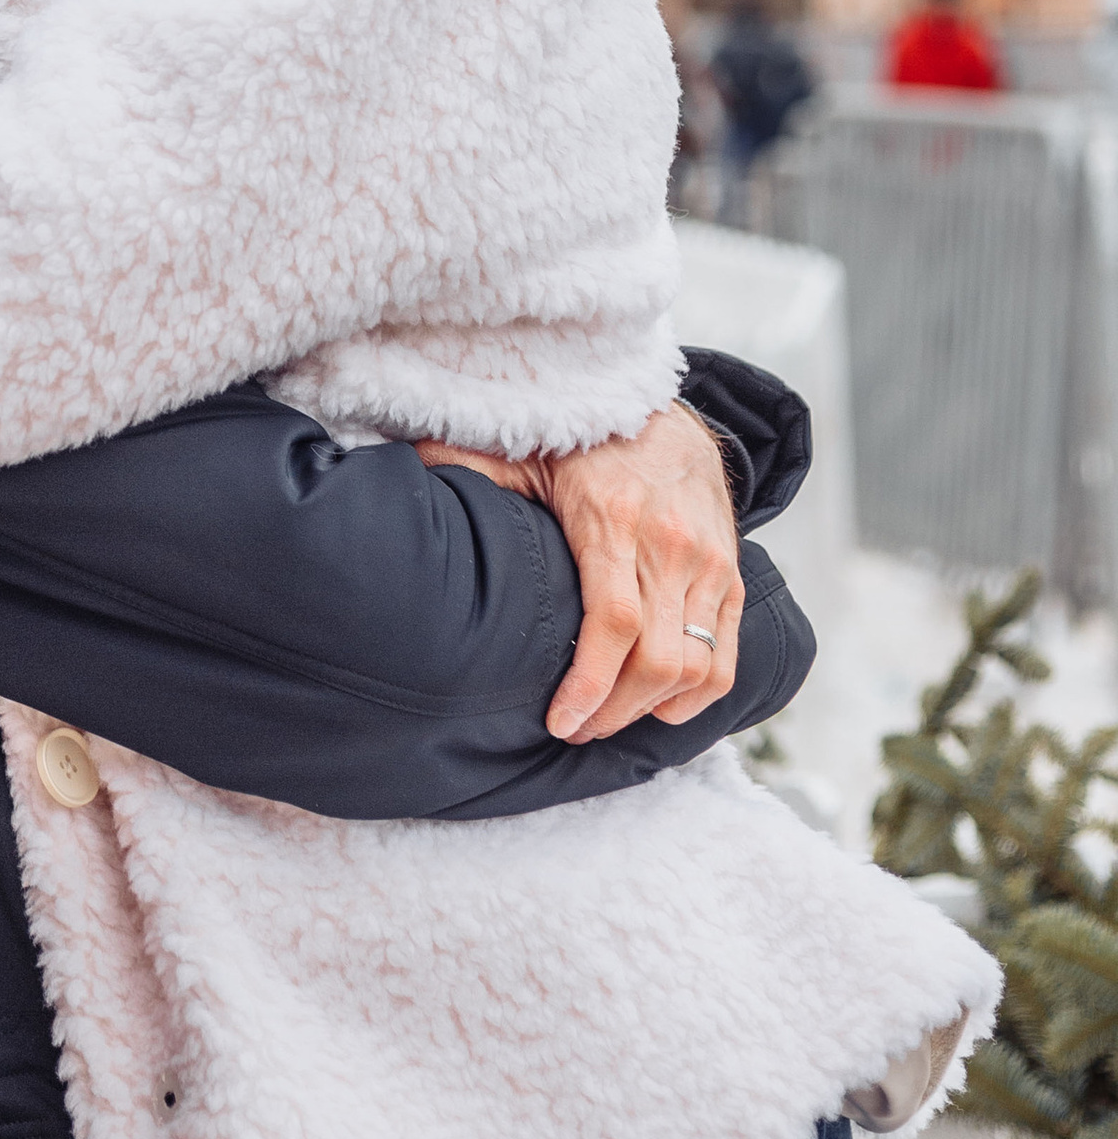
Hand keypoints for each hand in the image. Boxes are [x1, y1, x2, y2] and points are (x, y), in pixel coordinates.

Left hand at [416, 400, 741, 740]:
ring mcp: (708, 563)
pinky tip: (659, 707)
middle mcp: (670, 545)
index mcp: (614, 518)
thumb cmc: (584, 437)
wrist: (665, 409)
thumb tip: (410, 467)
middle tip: (575, 729)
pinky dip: (697, 694)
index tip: (558, 721)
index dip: (589, 684)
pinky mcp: (730, 573)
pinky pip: (726, 656)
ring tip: (608, 720)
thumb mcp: (523, 446)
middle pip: (658, 660)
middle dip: (614, 711)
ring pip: (696, 667)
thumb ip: (471, 465)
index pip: (614, 623)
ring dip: (652, 710)